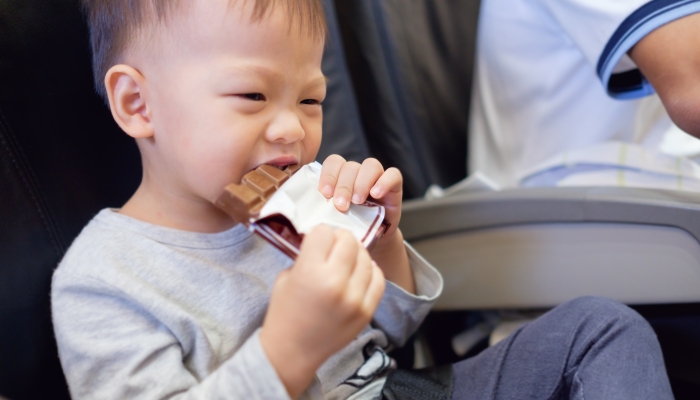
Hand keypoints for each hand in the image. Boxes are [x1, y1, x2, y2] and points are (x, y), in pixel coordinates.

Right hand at [259, 226, 384, 398]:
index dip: (319, 234)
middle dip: (339, 239)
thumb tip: (325, 240)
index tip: (317, 241)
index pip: (324, 232)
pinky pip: (379, 279)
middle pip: (349, 240)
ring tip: (346, 260)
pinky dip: (371, 271)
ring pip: (366, 257)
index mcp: (310, 271)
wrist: (293, 351)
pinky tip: (360, 272)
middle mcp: (335, 282)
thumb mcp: (286, 276)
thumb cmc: (285, 313)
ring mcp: (355, 298)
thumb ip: (306, 255)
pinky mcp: (367, 310)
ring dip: (356, 254)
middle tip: (333, 247)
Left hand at [318, 155, 402, 238]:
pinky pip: (393, 175)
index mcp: (340, 176)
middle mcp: (358, 173)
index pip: (334, 162)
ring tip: (358, 201)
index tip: (325, 193)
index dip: (328, 174)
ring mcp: (377, 178)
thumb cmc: (349, 227)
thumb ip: (321, 207)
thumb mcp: (332, 217)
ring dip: (362, 183)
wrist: (372, 241)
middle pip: (350, 166)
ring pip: (370, 165)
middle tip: (341, 205)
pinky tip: (376, 194)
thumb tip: (305, 206)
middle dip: (343, 186)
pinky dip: (384, 182)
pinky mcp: (394, 186)